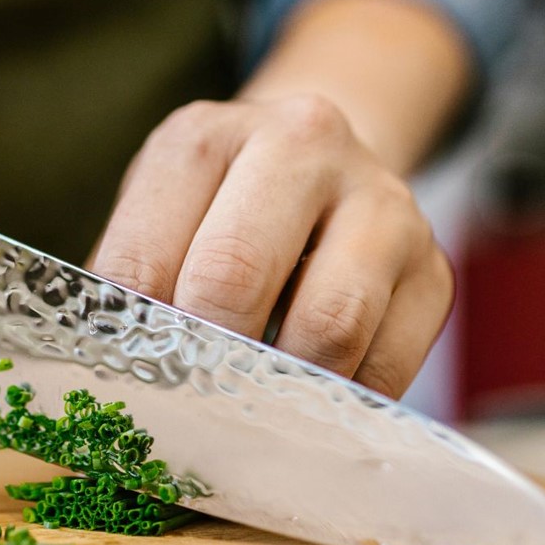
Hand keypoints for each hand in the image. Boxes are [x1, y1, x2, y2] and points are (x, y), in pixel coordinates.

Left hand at [90, 95, 452, 398]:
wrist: (327, 171)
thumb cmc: (219, 215)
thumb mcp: (161, 221)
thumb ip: (132, 289)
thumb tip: (110, 385)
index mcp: (204, 137)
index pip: (143, 258)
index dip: (130, 340)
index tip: (130, 386)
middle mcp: (300, 144)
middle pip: (234, 278)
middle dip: (203, 359)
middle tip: (189, 405)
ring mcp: (380, 201)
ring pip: (328, 326)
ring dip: (280, 389)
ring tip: (252, 407)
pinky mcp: (434, 267)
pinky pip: (385, 366)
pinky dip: (340, 402)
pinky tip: (310, 398)